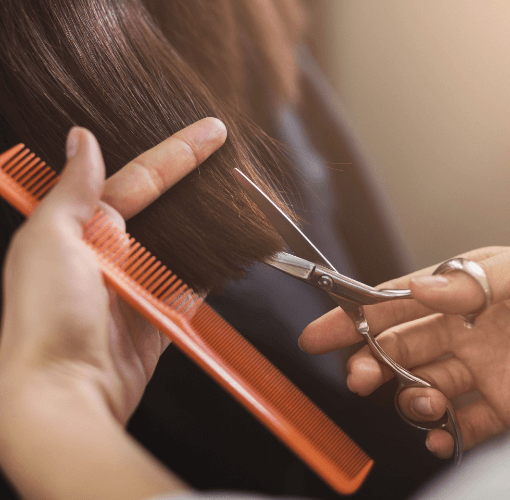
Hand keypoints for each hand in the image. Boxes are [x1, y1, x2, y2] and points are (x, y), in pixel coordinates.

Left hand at [0, 118, 226, 423]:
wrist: (64, 394)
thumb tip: (81, 140)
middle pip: (165, 209)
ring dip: (207, 227)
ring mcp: (138, 287)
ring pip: (182, 246)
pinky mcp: (158, 318)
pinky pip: (191, 287)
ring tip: (239, 202)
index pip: (139, 180)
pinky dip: (210, 272)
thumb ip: (73, 190)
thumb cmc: (44, 319)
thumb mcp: (50, 241)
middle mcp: (111, 254)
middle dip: (197, 183)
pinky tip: (230, 252)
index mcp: (83, 229)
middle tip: (232, 156)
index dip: (177, 154)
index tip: (210, 133)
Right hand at [299, 247, 509, 458]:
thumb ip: (471, 279)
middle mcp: (463, 331)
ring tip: (422, 404)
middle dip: (371, 363)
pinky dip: (446, 433)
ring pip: (425, 386)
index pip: (392, 303)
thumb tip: (417, 286)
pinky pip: (464, 422)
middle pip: (399, 348)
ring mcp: (482, 370)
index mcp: (460, 292)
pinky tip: (439, 436)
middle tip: (360, 378)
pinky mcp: (503, 405)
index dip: (352, 317)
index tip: (318, 334)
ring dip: (411, 399)